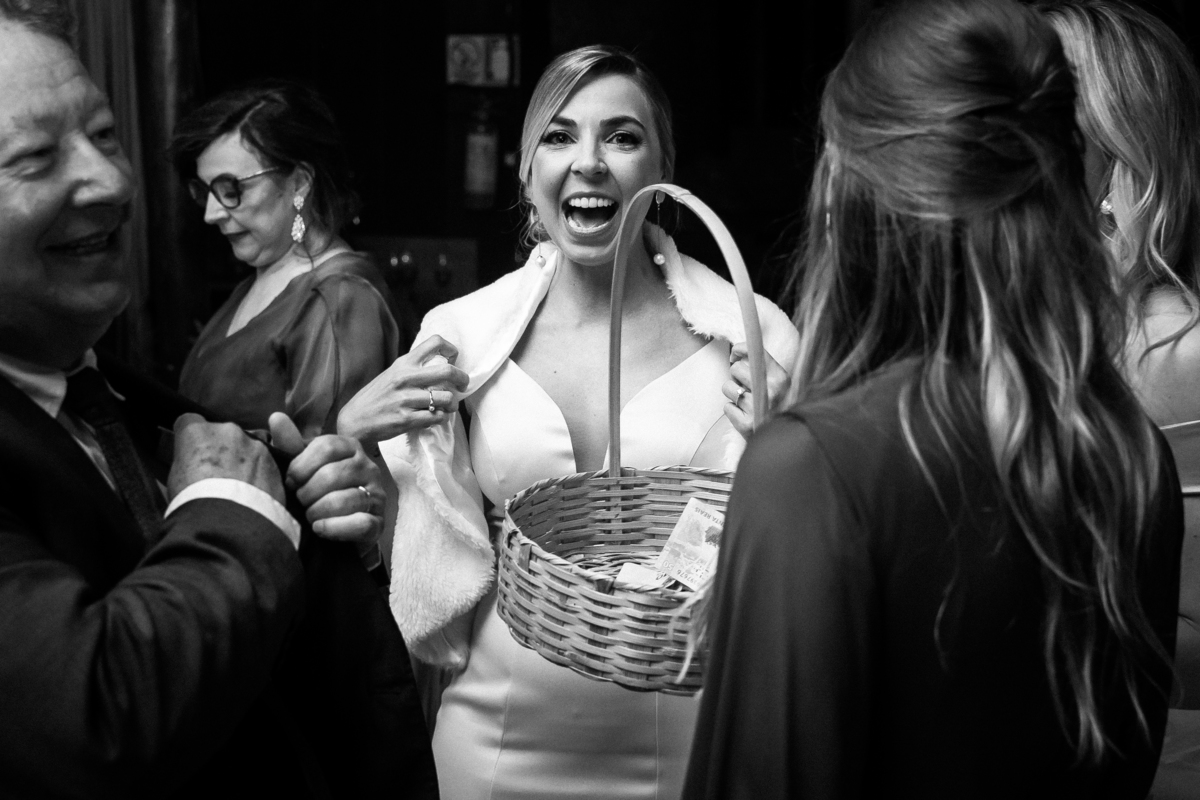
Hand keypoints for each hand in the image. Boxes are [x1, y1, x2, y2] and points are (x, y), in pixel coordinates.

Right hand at [168, 413, 284, 503]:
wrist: (228, 522)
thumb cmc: (192, 502)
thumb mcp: (174, 481)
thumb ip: (184, 464)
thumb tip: (189, 465)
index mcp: (197, 432)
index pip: (189, 422)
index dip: (190, 438)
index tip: (191, 451)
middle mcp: (228, 431)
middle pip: (222, 434)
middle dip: (221, 449)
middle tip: (218, 474)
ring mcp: (255, 444)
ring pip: (248, 446)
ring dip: (244, 460)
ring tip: (240, 486)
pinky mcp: (275, 462)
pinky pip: (266, 463)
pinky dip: (261, 473)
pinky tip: (256, 493)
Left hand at [270, 412, 385, 546]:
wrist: (334, 527)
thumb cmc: (316, 491)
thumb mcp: (302, 466)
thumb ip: (290, 444)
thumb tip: (275, 417)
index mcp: (350, 448)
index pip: (327, 447)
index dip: (301, 466)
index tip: (290, 481)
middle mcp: (368, 467)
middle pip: (334, 474)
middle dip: (307, 492)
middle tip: (299, 501)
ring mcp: (377, 495)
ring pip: (347, 500)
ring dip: (318, 511)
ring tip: (309, 516)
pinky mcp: (379, 522)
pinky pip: (360, 523)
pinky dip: (334, 528)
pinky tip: (319, 528)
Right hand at [337, 335, 469, 446]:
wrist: (354, 420)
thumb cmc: (376, 397)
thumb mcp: (392, 374)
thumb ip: (413, 369)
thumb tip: (441, 366)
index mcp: (403, 363)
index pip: (435, 342)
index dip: (451, 349)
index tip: (453, 360)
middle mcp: (405, 378)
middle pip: (448, 371)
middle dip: (462, 379)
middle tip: (462, 386)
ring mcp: (406, 399)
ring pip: (447, 398)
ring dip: (452, 404)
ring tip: (446, 406)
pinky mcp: (406, 419)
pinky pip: (437, 417)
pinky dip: (440, 418)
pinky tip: (434, 417)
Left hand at [721, 342, 790, 439]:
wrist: (785, 441)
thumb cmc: (779, 409)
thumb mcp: (781, 385)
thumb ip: (762, 369)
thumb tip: (735, 354)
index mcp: (780, 378)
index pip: (754, 352)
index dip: (740, 350)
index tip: (734, 355)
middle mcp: (770, 391)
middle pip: (735, 369)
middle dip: (736, 377)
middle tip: (745, 387)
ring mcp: (757, 408)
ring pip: (727, 387)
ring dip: (733, 394)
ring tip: (746, 403)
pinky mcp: (745, 424)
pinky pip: (726, 407)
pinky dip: (732, 411)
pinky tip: (744, 415)